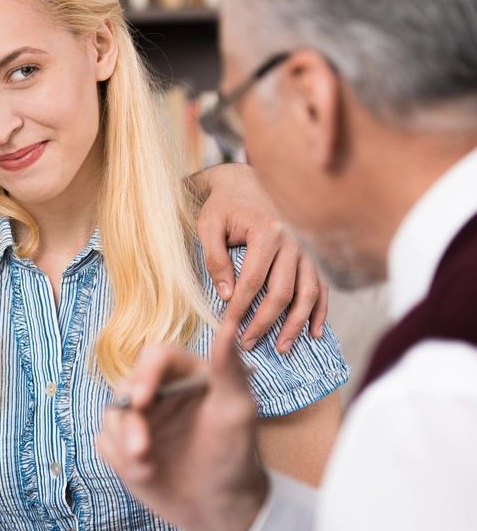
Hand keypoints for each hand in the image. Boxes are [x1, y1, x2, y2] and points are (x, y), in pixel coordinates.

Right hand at [98, 315, 267, 530]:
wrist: (220, 510)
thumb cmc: (236, 456)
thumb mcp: (237, 412)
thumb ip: (229, 369)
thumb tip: (229, 326)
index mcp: (185, 375)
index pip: (155, 357)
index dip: (144, 374)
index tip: (142, 400)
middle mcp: (158, 393)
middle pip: (126, 389)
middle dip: (129, 423)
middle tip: (141, 450)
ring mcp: (139, 421)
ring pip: (111, 417)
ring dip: (123, 444)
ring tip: (147, 469)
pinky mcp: (123, 446)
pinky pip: (104, 443)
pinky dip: (118, 459)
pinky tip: (145, 474)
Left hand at [193, 163, 328, 351]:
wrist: (245, 181)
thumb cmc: (223, 205)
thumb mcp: (208, 226)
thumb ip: (215, 259)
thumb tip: (227, 296)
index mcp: (267, 231)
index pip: (253, 281)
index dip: (240, 309)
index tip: (228, 330)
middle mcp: (293, 241)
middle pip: (283, 292)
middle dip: (266, 322)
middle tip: (249, 344)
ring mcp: (307, 249)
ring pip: (307, 292)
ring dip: (296, 323)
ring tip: (283, 348)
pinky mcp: (312, 255)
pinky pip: (321, 286)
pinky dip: (319, 310)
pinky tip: (315, 332)